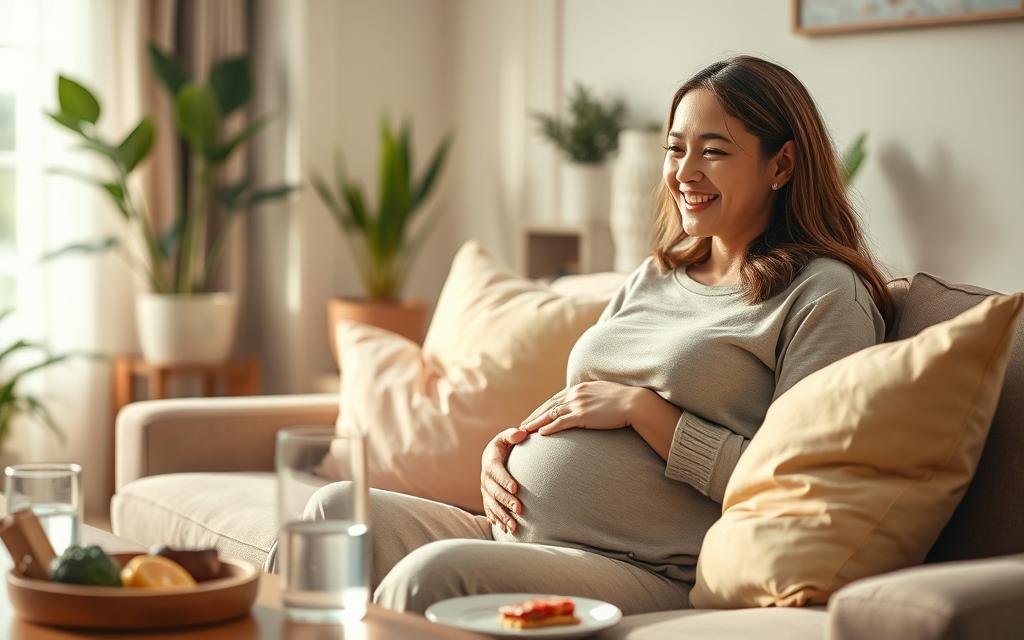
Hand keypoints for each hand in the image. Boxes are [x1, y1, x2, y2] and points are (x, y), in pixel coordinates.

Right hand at [480, 427, 528, 533]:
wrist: (493, 457)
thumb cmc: (504, 445)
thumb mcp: (506, 437)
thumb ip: (513, 434)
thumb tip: (521, 432)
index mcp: (490, 461)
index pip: (496, 471)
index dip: (504, 480)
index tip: (516, 488)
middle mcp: (485, 477)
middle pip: (493, 491)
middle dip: (506, 501)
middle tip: (519, 509)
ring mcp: (485, 490)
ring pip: (491, 505)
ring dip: (502, 516)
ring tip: (514, 526)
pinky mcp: (487, 499)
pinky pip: (490, 511)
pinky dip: (497, 521)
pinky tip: (506, 530)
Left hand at [519, 381, 640, 435]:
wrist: (636, 403)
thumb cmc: (624, 401)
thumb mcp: (605, 394)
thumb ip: (594, 398)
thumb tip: (591, 406)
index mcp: (580, 387)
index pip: (556, 398)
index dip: (543, 408)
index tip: (534, 415)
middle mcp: (576, 393)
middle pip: (549, 405)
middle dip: (534, 415)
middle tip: (523, 424)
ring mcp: (578, 403)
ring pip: (551, 414)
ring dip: (536, 422)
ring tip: (525, 430)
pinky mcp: (582, 415)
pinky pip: (561, 422)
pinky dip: (549, 427)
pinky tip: (541, 433)